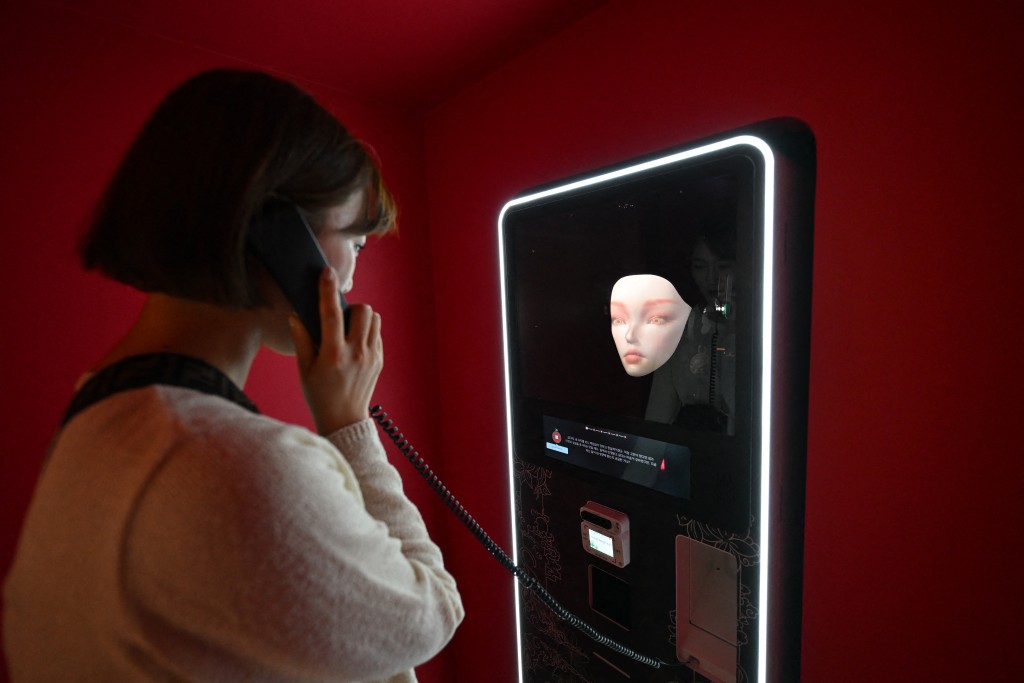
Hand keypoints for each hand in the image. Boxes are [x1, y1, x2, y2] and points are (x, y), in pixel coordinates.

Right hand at [290, 268, 382, 434]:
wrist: (344, 420)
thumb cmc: (319, 395)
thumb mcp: (304, 369)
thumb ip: (301, 340)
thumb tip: (295, 315)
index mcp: (333, 355)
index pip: (331, 314)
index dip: (328, 290)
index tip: (327, 273)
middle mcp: (356, 353)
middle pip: (362, 310)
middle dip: (350, 306)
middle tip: (339, 317)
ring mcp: (371, 356)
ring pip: (374, 319)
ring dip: (361, 317)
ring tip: (347, 329)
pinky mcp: (380, 360)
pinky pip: (377, 333)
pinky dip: (367, 330)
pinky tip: (354, 342)